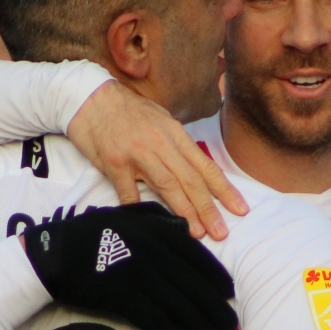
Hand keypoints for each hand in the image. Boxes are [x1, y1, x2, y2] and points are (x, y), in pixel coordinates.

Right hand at [27, 203, 236, 329]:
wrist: (55, 252)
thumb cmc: (92, 232)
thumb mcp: (128, 214)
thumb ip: (159, 218)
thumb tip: (185, 227)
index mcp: (157, 232)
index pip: (198, 258)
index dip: (217, 279)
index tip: (230, 295)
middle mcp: (152, 253)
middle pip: (193, 287)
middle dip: (215, 310)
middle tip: (230, 328)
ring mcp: (138, 276)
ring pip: (178, 307)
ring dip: (201, 329)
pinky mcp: (122, 297)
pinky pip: (155, 320)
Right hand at [66, 81, 247, 238]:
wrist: (90, 98)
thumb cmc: (127, 111)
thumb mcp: (161, 121)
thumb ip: (177, 145)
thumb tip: (196, 168)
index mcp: (175, 135)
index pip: (205, 166)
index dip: (224, 189)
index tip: (240, 209)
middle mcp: (161, 144)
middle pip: (191, 180)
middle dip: (208, 208)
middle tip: (221, 231)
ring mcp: (137, 154)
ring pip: (167, 186)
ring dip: (184, 211)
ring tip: (198, 232)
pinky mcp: (115, 163)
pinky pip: (129, 192)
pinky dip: (139, 208)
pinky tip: (151, 224)